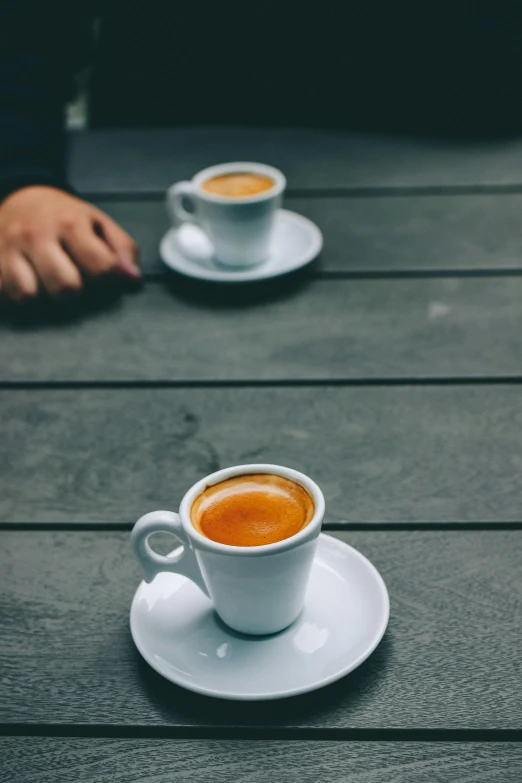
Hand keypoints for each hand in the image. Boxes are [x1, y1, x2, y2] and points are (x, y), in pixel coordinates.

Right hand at [0, 186, 140, 301]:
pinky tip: (27, 280)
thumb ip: (123, 249)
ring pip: (28, 295)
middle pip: (65, 287)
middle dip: (76, 292)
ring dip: (41, 295)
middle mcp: (37, 235)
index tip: (108, 279)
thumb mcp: (99, 223)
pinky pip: (5, 294)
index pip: (101, 267)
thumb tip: (133, 279)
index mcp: (70, 223)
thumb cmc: (65, 217)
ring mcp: (9, 249)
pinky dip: (17, 293)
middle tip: (74, 280)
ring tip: (46, 281)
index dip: (111, 281)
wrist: (21, 198)